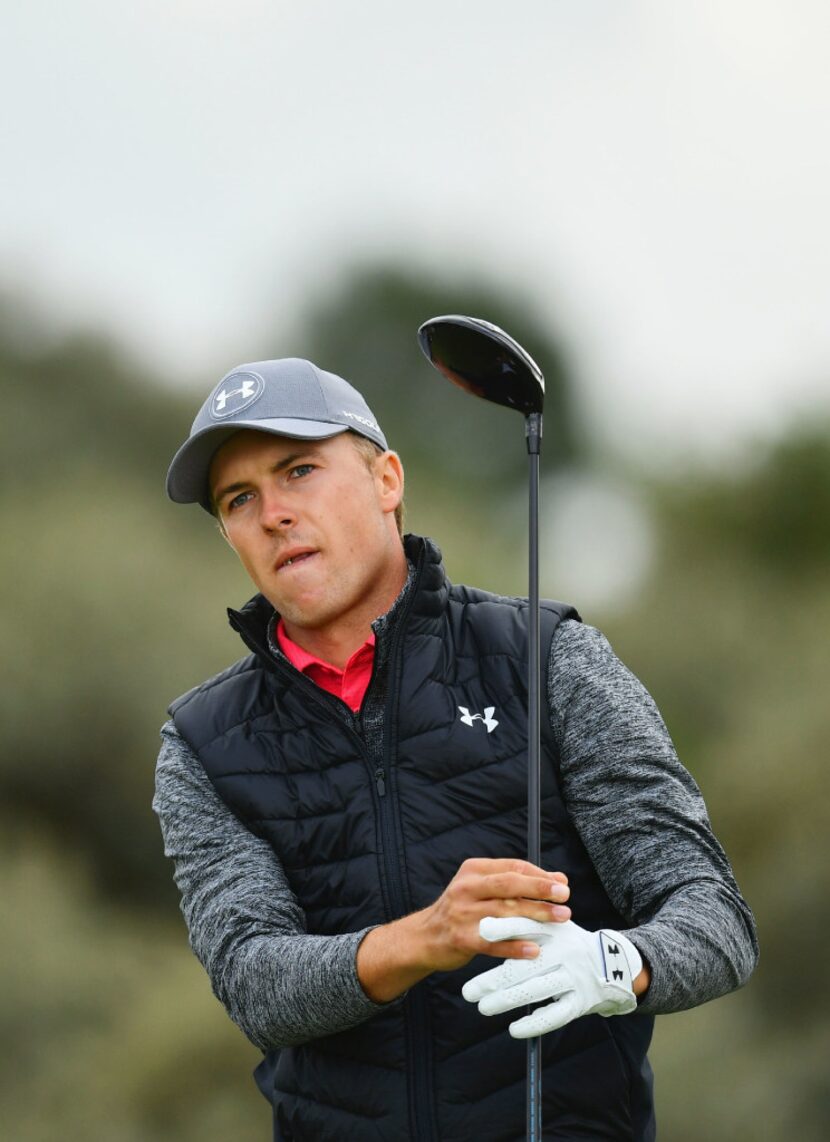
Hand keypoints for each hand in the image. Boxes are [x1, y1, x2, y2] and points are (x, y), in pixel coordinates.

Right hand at [356, 860, 570, 1002]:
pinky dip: (515, 946)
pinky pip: (494, 942)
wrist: (425, 937)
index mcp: (474, 870)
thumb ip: (515, 884)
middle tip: (564, 897)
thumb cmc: (461, 911)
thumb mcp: (482, 888)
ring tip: (559, 920)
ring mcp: (463, 913)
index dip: (539, 875)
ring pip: (505, 912)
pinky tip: (534, 949)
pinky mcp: (462, 938)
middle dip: (539, 889)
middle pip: (509, 885)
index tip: (562, 884)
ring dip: (535, 916)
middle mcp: (467, 888)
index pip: (512, 867)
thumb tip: (558, 880)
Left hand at [461, 918, 641, 1037]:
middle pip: (525, 965)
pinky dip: (534, 1023)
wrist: (613, 962)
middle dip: (494, 979)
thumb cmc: (568, 942)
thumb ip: (521, 923)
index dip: (504, 928)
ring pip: (536, 990)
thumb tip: (481, 925)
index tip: (480, 932)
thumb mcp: (551, 925)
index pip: (527, 925)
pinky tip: (514, 1029)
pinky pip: (556, 1015)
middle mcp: (565, 952)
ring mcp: (574, 977)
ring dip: (507, 1000)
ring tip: (483, 1007)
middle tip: (468, 991)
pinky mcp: (581, 1001)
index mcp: (555, 929)